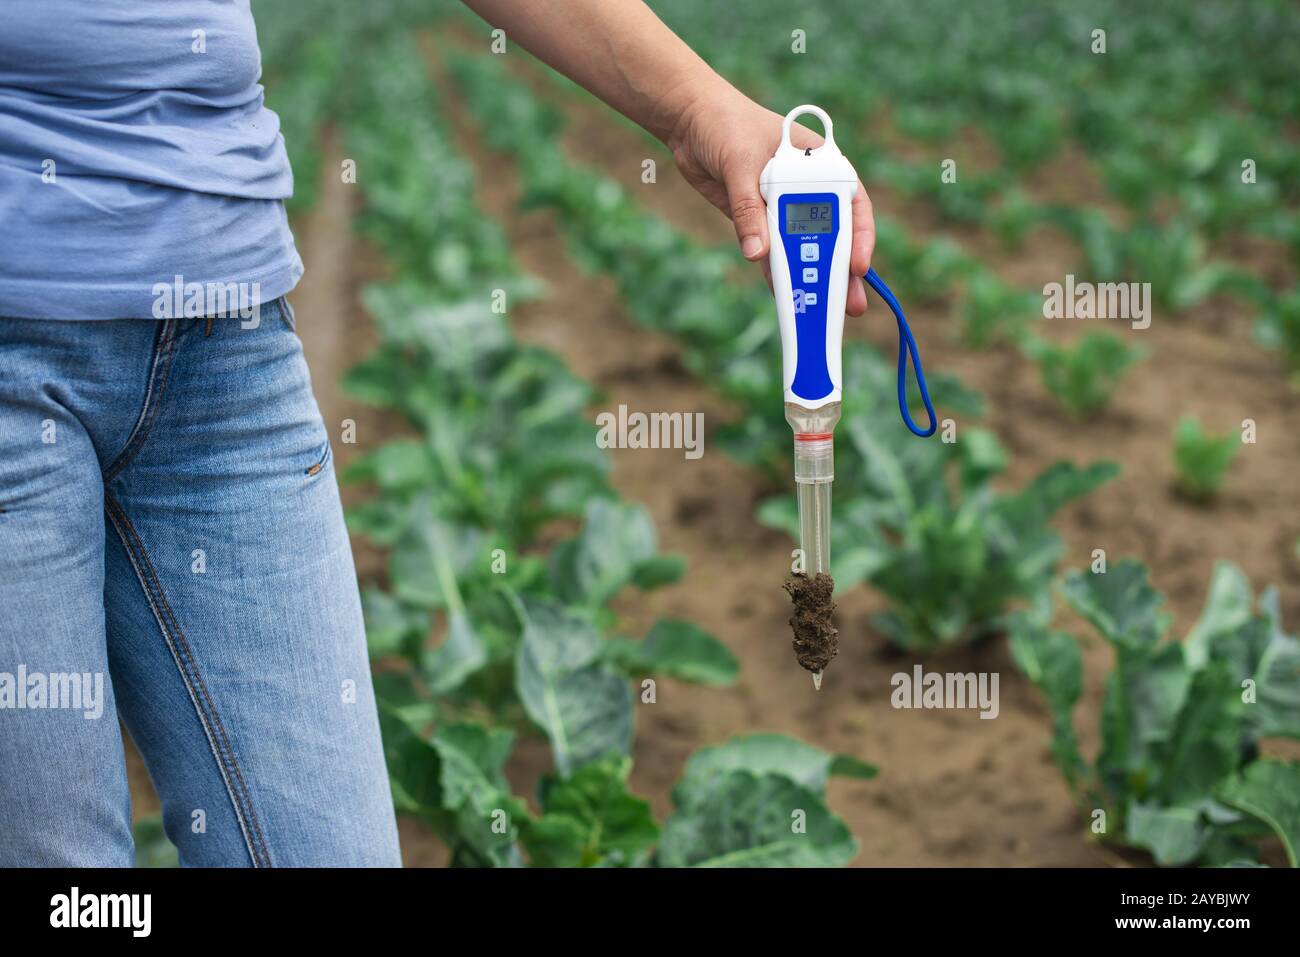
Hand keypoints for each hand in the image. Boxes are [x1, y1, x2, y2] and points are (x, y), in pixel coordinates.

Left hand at [665, 82, 874, 316]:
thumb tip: (757, 253)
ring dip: (813, 280)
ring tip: (823, 313)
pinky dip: (780, 275)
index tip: (857, 265)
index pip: (852, 203)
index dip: (860, 236)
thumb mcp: (740, 163)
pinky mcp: (761, 221)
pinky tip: (789, 299)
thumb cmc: (725, 126)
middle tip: (850, 306)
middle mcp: (809, 187)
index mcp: (820, 162)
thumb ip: (749, 209)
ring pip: (805, 248)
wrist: (691, 122)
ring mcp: (785, 206)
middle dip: (842, 271)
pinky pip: (775, 253)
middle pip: (833, 234)